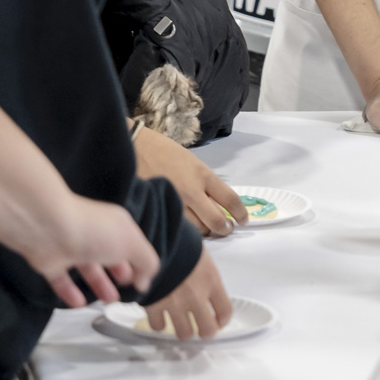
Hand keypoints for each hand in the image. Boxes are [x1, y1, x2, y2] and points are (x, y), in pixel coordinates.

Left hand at [33, 196, 160, 307]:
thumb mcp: (131, 244)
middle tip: (126, 289)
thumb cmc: (95, 233)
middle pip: (109, 255)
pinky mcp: (51, 261)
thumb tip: (145, 281)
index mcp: (116, 225)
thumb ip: (146, 262)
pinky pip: (62, 279)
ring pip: (88, 268)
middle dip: (119, 272)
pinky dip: (70, 292)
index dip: (138, 262)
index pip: (131, 243)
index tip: (141, 282)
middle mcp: (94, 234)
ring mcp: (71, 247)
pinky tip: (79, 304)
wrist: (48, 228)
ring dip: (99, 285)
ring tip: (109, 301)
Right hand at [133, 122, 246, 236]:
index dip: (240, 213)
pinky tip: (187, 228)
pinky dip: (186, 232)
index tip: (243, 220)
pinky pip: (178, 229)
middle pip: (217, 221)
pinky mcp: (159, 209)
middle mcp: (192, 190)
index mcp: (203, 174)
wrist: (135, 147)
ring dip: (205, 232)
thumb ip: (205, 184)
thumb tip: (219, 206)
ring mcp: (175, 202)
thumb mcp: (193, 163)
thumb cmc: (164, 152)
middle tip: (226, 229)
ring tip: (206, 229)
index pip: (230, 199)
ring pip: (198, 230)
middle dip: (225, 229)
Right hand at [144, 248, 233, 339]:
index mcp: (211, 280)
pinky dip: (159, 323)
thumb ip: (206, 275)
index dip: (223, 319)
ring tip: (180, 320)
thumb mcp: (200, 254)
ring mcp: (175, 304)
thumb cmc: (178, 240)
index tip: (219, 320)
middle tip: (200, 326)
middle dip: (204, 330)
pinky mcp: (154, 305)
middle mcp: (196, 296)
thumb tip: (206, 285)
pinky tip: (160, 314)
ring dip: (183, 328)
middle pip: (207, 330)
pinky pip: (159, 326)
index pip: (225, 311)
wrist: (153, 237)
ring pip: (184, 333)